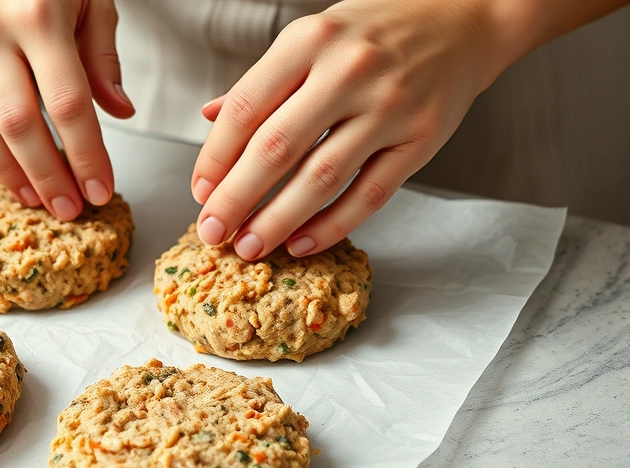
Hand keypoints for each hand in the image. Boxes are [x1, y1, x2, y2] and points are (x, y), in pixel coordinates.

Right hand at [0, 0, 134, 219]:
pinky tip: (6, 171)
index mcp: (39, 16)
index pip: (67, 104)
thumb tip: (119, 113)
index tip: (102, 189)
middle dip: (49, 176)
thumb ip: (103, 58)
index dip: (86, 154)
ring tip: (40, 201)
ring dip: (11, 173)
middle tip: (72, 209)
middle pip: (20, 124)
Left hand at [191, 0, 515, 259]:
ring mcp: (389, 106)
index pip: (246, 109)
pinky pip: (370, 194)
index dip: (215, 158)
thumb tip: (210, 117)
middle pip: (276, 149)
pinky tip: (302, 242)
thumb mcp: (312, 38)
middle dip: (236, 199)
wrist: (465, 16)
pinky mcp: (422, 139)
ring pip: (321, 178)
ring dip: (278, 221)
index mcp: (309, 40)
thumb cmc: (374, 30)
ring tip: (250, 247)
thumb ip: (263, 82)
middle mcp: (348, 70)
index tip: (200, 193)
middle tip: (212, 232)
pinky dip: (332, 225)